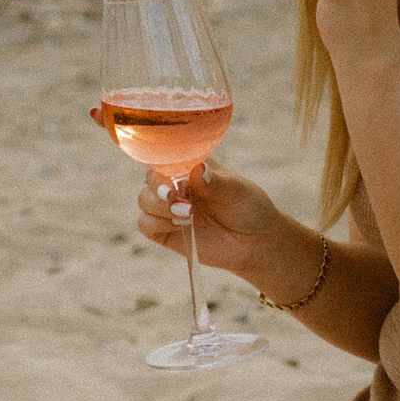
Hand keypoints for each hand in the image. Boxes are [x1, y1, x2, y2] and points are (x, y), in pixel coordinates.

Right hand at [133, 162, 284, 286]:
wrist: (255, 244)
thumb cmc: (249, 210)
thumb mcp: (238, 192)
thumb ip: (217, 182)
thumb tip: (198, 169)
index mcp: (193, 167)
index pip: (167, 156)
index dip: (163, 164)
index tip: (173, 176)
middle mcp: (178, 185)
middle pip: (150, 178)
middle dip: (158, 187)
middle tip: (174, 196)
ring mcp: (170, 208)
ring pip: (144, 199)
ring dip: (157, 206)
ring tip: (187, 214)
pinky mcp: (166, 231)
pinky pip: (144, 224)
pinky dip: (154, 223)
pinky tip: (178, 225)